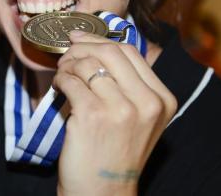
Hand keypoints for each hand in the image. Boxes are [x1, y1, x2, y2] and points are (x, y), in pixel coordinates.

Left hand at [53, 31, 176, 195]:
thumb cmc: (114, 151)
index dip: (99, 39)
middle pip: (110, 51)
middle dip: (81, 47)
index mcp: (162, 99)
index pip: (130, 51)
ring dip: (67, 65)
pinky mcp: (93, 116)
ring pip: (87, 64)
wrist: (103, 191)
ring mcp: (121, 109)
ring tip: (62, 75)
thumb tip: (95, 42)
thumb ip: (127, 83)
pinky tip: (58, 88)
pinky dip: (60, 79)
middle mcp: (147, 103)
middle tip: (66, 55)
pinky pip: (71, 81)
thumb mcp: (138, 117)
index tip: (79, 38)